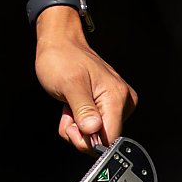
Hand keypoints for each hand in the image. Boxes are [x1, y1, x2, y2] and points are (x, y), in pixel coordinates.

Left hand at [34, 11, 137, 151]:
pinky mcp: (107, 103)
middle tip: (67, 112)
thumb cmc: (62, 57)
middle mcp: (122, 101)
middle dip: (80, 131)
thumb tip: (93, 132)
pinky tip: (72, 106)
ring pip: (96, 132)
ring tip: (68, 104)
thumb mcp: (68, 84)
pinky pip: (94, 123)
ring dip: (77, 125)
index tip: (72, 126)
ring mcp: (116, 102)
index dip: (89, 140)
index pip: (111, 137)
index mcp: (117, 97)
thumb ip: (82, 110)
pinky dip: (79, 119)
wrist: (59, 41)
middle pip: (103, 137)